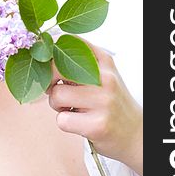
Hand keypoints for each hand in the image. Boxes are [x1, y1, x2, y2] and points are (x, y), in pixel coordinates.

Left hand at [46, 39, 142, 175]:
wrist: (134, 133)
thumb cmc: (108, 102)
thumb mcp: (100, 74)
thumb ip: (76, 61)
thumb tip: (40, 56)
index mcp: (103, 60)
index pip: (67, 42)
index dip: (49, 55)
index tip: (49, 66)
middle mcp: (105, 77)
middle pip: (55, 68)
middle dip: (48, 81)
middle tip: (57, 90)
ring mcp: (103, 101)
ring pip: (56, 95)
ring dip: (57, 106)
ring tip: (73, 109)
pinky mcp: (98, 125)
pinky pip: (62, 120)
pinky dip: (65, 123)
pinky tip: (80, 122)